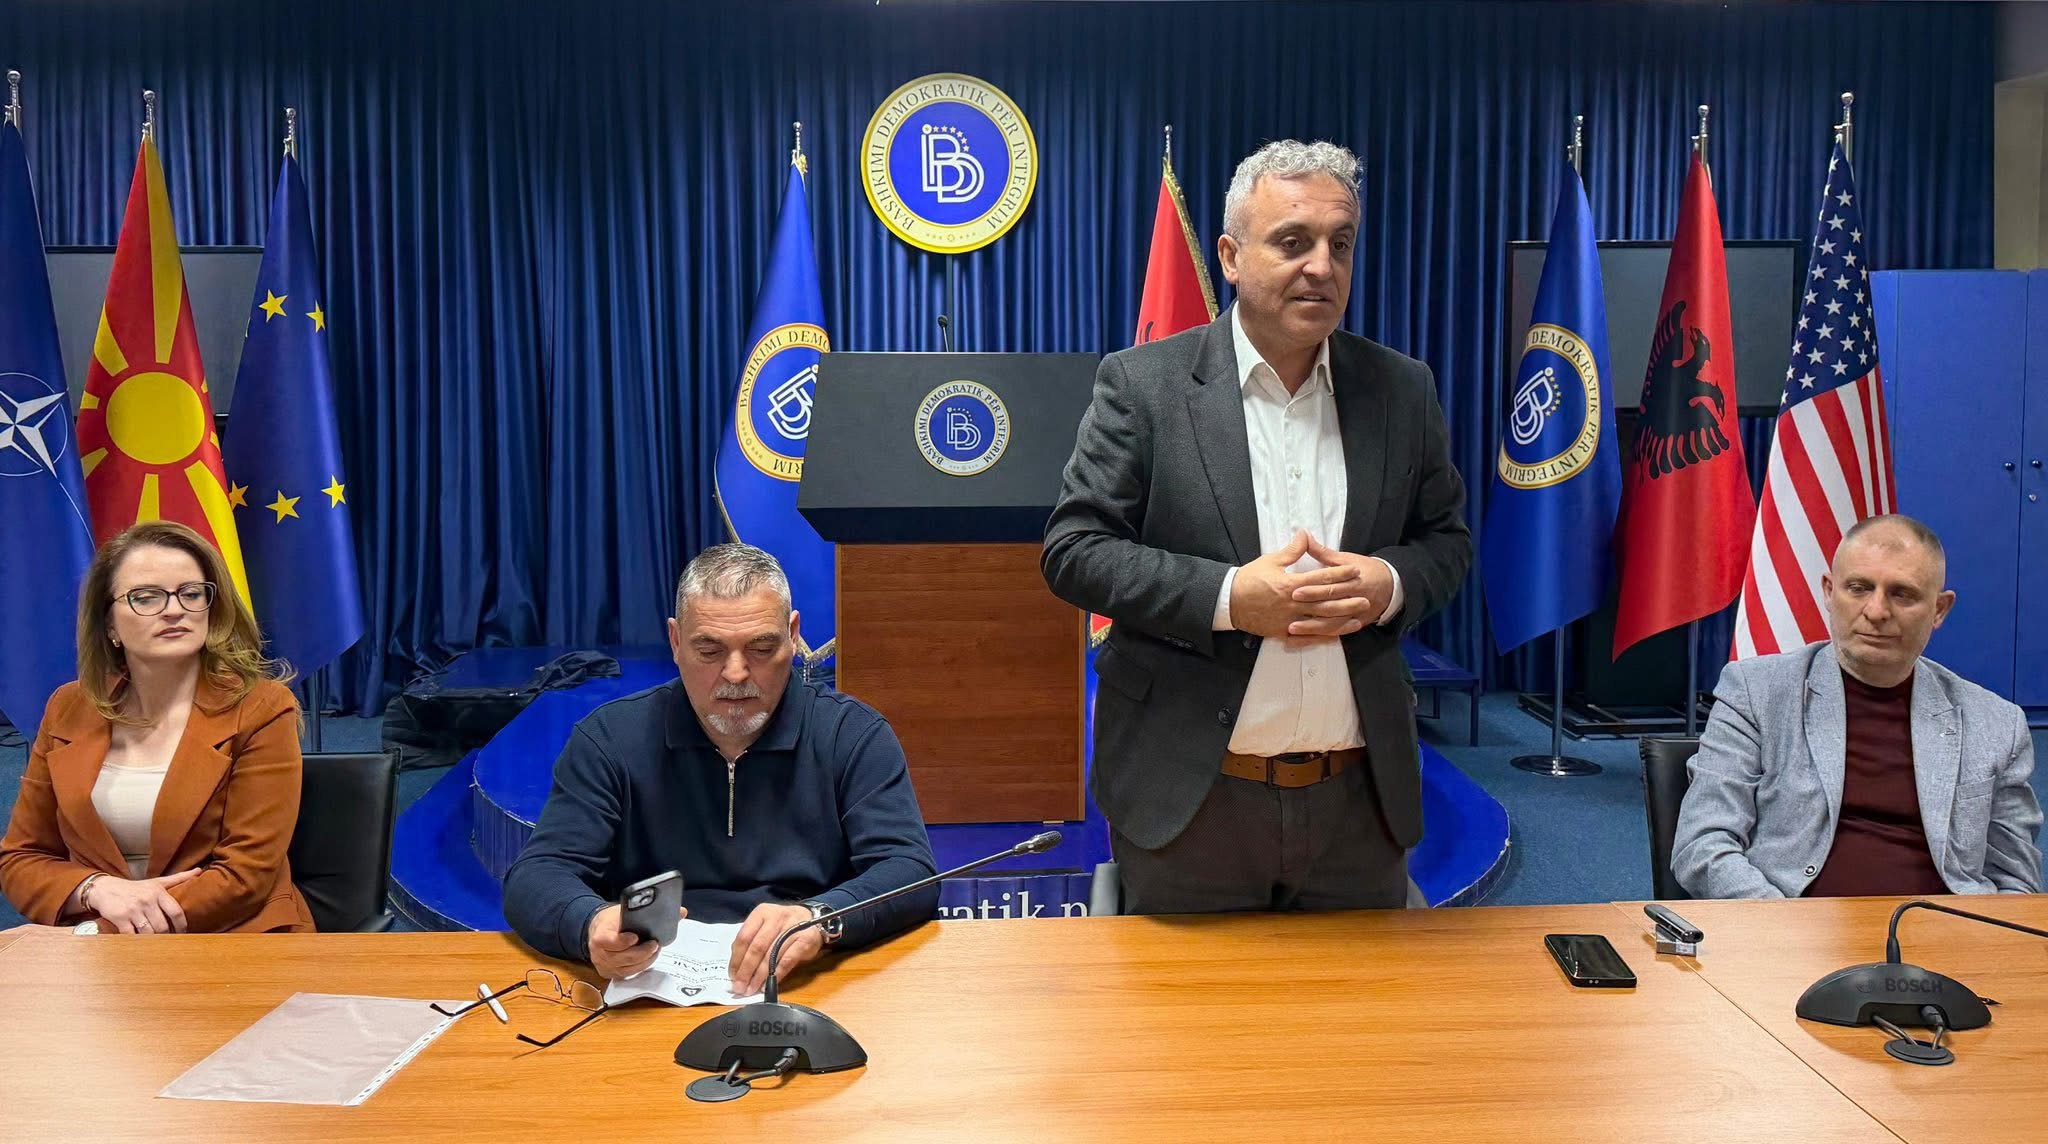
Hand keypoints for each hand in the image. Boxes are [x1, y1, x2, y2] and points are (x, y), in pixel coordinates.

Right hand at [86, 869, 200, 934]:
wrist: (104, 889)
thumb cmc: (134, 888)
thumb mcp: (156, 881)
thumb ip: (178, 878)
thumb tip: (199, 870)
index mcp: (158, 892)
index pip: (176, 911)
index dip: (182, 925)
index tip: (183, 933)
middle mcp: (147, 900)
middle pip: (163, 925)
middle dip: (166, 935)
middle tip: (168, 940)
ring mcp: (133, 910)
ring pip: (148, 932)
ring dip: (153, 940)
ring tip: (156, 943)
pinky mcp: (120, 918)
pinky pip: (132, 935)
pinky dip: (136, 941)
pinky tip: (139, 942)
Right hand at [585, 902, 683, 979]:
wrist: (596, 930)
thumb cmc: (612, 920)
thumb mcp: (625, 911)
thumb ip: (648, 911)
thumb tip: (681, 912)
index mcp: (600, 935)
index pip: (610, 941)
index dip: (623, 941)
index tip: (636, 937)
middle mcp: (599, 953)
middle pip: (623, 957)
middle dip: (642, 952)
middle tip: (655, 945)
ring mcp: (604, 966)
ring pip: (627, 969)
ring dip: (644, 961)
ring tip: (654, 951)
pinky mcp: (609, 974)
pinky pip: (627, 974)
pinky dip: (639, 967)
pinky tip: (647, 959)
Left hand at [728, 902, 825, 996]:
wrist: (813, 920)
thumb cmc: (783, 926)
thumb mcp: (765, 926)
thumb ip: (750, 941)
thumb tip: (736, 968)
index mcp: (761, 913)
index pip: (744, 937)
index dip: (736, 959)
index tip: (732, 976)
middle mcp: (776, 917)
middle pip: (756, 947)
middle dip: (746, 970)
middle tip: (740, 987)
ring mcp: (792, 928)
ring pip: (771, 955)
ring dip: (759, 976)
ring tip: (752, 989)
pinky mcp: (805, 940)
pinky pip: (787, 960)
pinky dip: (777, 974)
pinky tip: (769, 984)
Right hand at [1228, 531, 1366, 639]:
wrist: (1229, 601)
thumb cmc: (1249, 579)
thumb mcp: (1271, 560)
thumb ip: (1292, 550)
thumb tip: (1305, 534)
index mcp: (1291, 583)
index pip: (1322, 578)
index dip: (1341, 574)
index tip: (1355, 570)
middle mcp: (1293, 603)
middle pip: (1326, 602)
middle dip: (1347, 600)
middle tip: (1365, 598)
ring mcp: (1289, 619)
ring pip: (1320, 621)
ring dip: (1341, 620)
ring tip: (1358, 618)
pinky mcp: (1283, 632)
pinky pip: (1307, 636)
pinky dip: (1323, 636)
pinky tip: (1336, 635)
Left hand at [1286, 537, 1396, 635]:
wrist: (1391, 585)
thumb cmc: (1365, 569)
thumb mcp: (1347, 559)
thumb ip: (1324, 553)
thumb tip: (1305, 538)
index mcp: (1354, 580)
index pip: (1331, 586)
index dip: (1313, 590)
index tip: (1295, 591)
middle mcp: (1355, 599)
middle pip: (1331, 606)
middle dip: (1311, 608)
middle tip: (1290, 611)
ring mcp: (1356, 615)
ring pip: (1333, 624)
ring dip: (1312, 628)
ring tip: (1292, 629)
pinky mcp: (1356, 625)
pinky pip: (1337, 633)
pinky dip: (1321, 638)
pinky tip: (1305, 640)